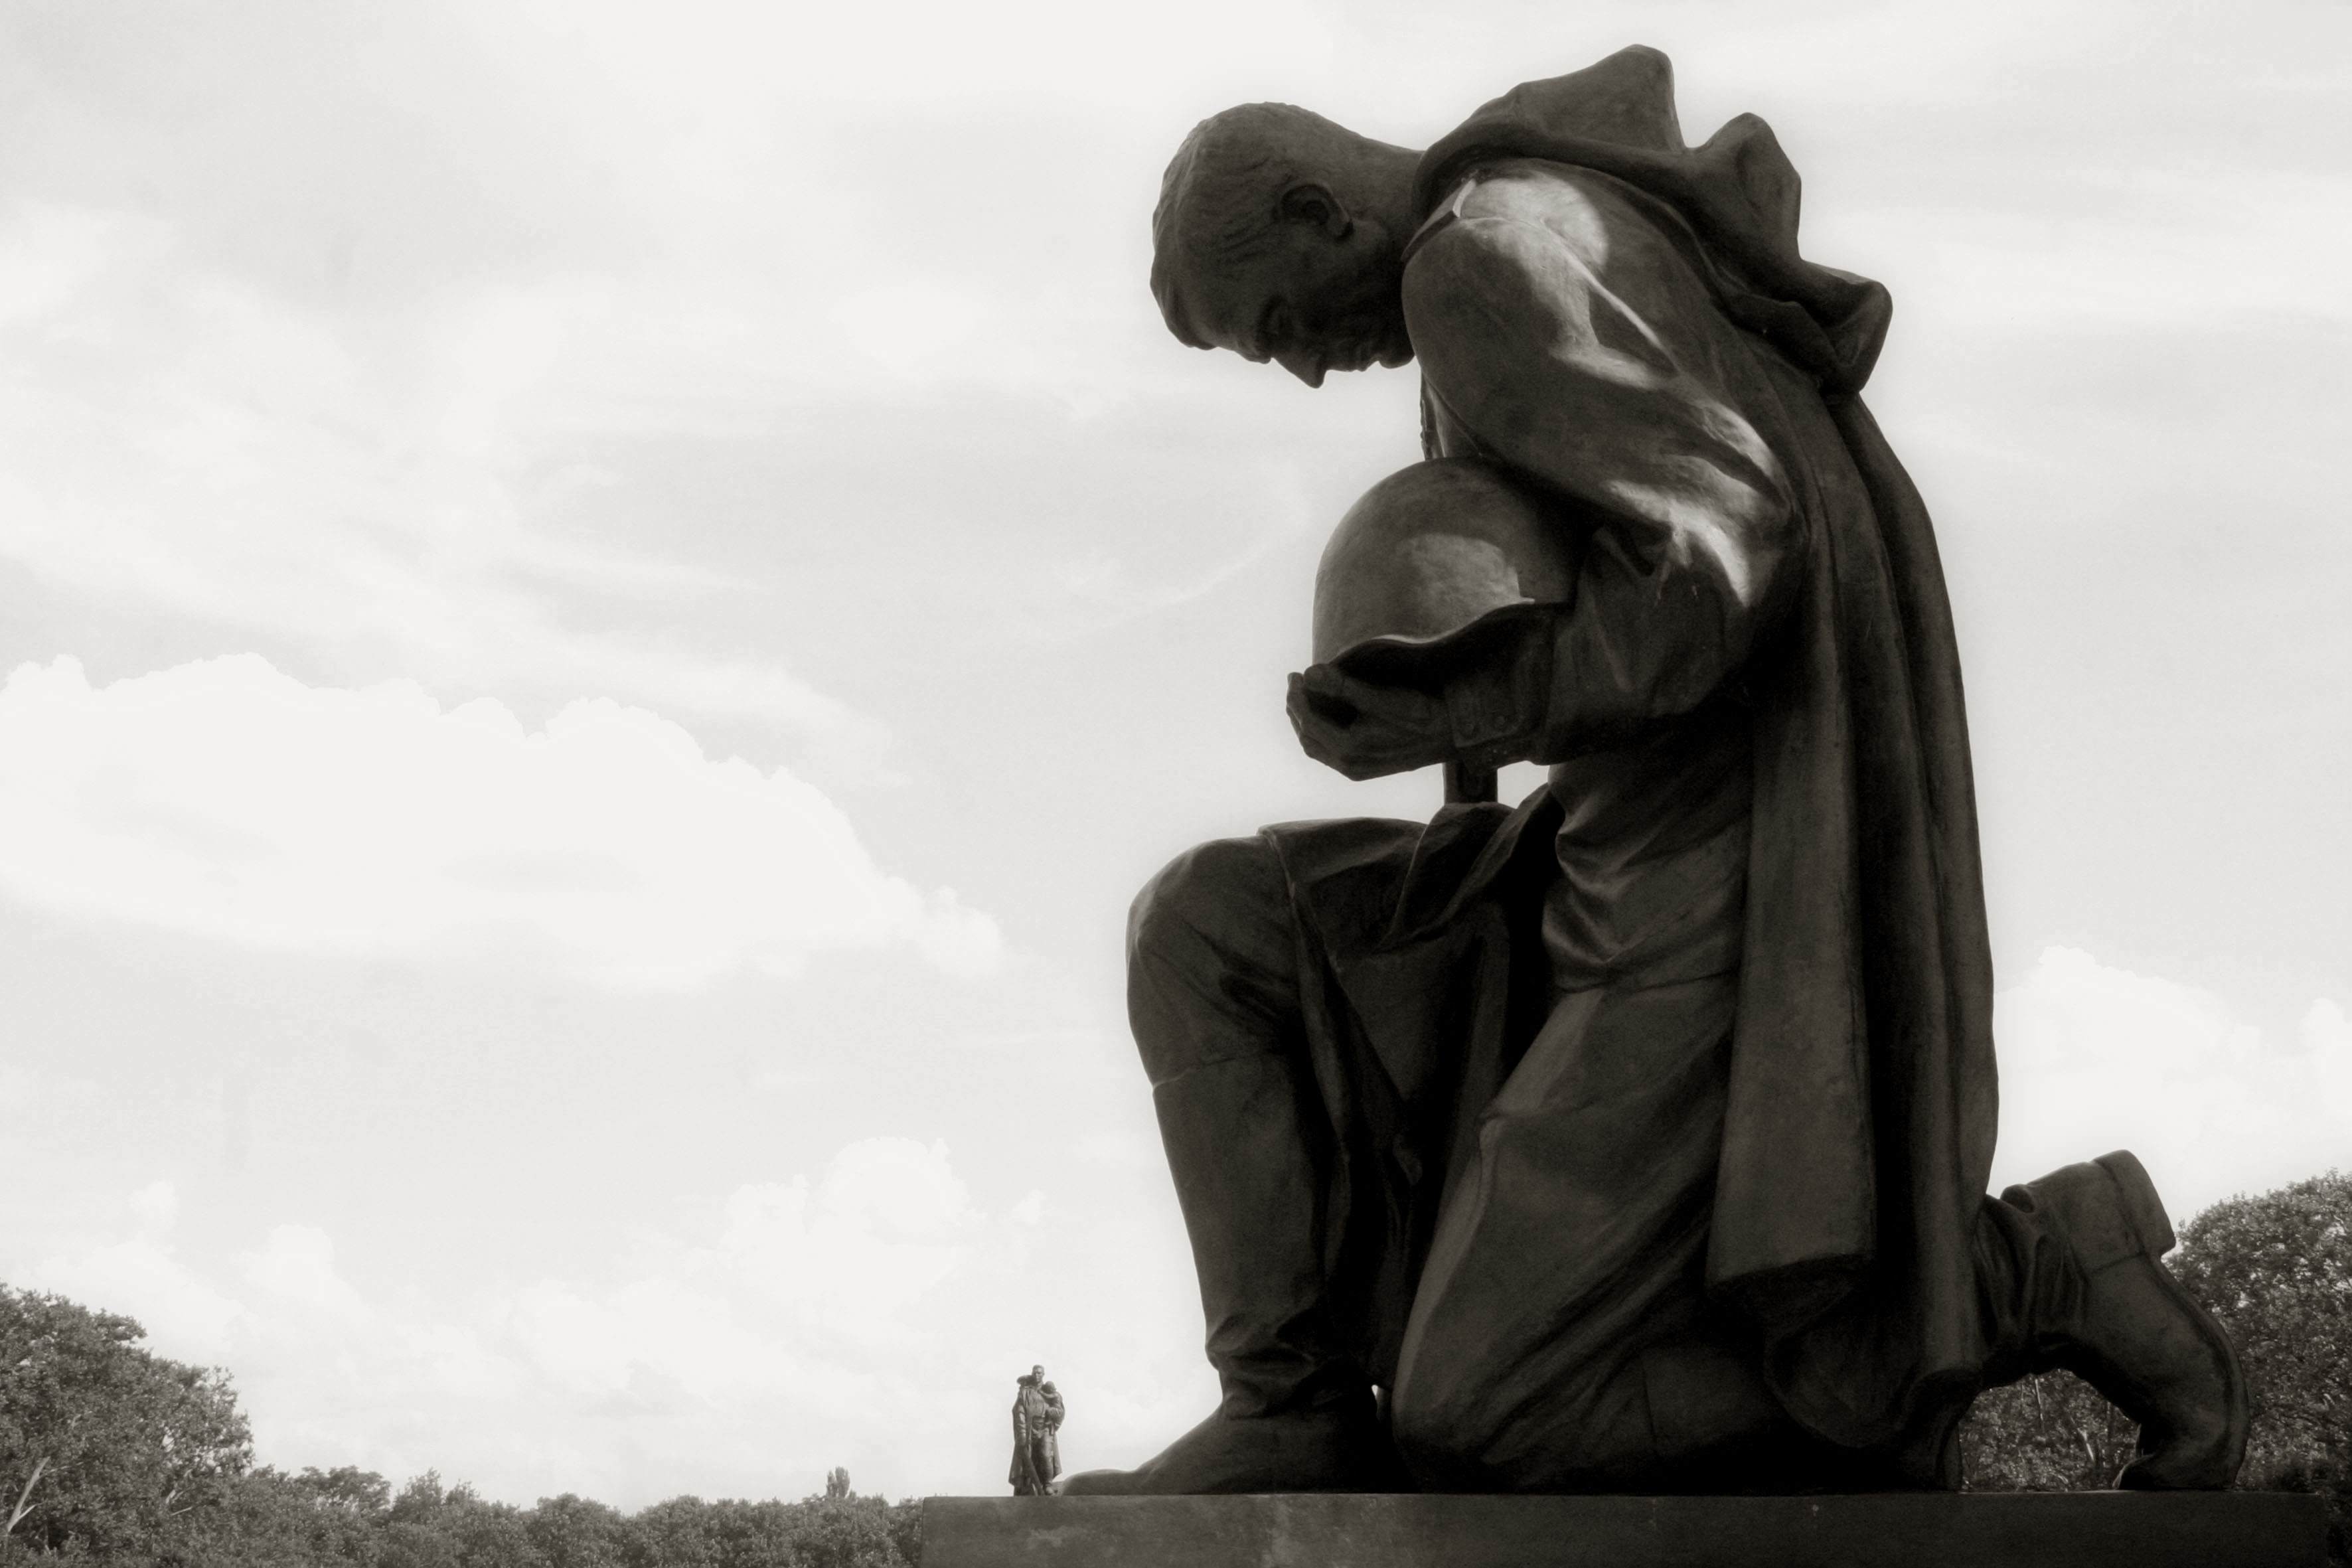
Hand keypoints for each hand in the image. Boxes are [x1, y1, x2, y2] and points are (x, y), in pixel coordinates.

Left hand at [1286, 664, 1453, 780]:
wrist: (1451, 737)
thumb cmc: (1420, 715)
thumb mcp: (1381, 697)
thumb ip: (1343, 686)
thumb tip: (1310, 672)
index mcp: (1349, 750)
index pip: (1308, 722)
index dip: (1297, 697)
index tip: (1296, 674)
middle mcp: (1349, 766)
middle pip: (1308, 738)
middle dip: (1297, 709)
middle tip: (1294, 682)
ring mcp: (1357, 771)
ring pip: (1317, 749)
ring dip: (1306, 723)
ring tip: (1303, 697)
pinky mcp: (1365, 770)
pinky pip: (1330, 754)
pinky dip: (1320, 734)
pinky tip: (1325, 717)